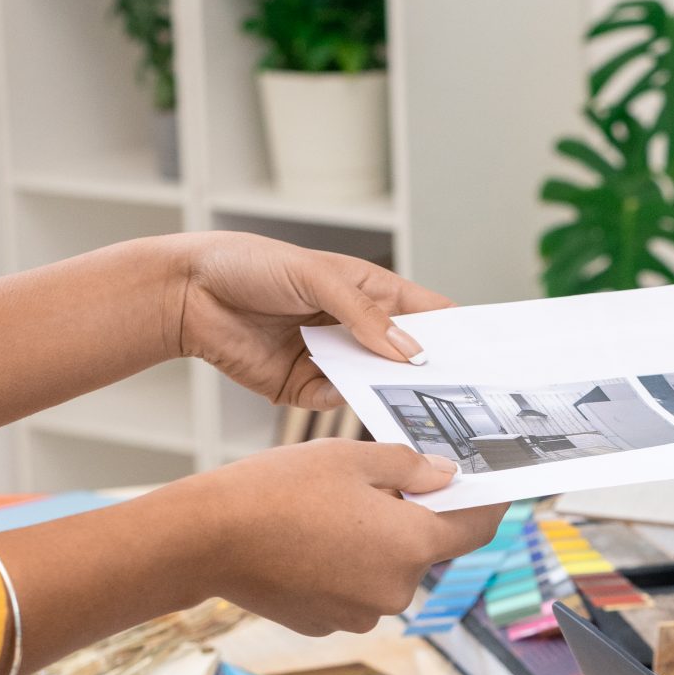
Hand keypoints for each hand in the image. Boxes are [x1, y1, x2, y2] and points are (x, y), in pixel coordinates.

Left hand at [167, 232, 451, 410]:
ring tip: (422, 409)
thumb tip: (411, 353)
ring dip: (393, 394)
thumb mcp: (317, 278)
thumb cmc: (251, 266)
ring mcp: (333, 359)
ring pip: (377, 384)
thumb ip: (366, 317)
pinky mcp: (306, 388)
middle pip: (407, 358)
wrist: (190, 294)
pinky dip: (349, 404)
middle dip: (432, 374)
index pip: (427, 314)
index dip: (455, 333)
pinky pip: (339, 401)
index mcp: (370, 292)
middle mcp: (358, 329)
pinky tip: (360, 404)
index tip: (483, 356)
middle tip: (465, 394)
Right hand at [189, 441, 505, 634]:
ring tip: (327, 511)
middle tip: (372, 483)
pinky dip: (343, 565)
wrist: (205, 538)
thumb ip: (410, 467)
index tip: (488, 488)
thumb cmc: (275, 490)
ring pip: (386, 570)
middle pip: (424, 549)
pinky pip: (352, 588)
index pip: (475, 528)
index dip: (486, 503)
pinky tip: (307, 539)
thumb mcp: (350, 458)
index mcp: (411, 545)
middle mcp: (394, 590)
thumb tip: (447, 476)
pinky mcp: (326, 623)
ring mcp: (360, 613)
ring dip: (373, 542)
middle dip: (410, 517)